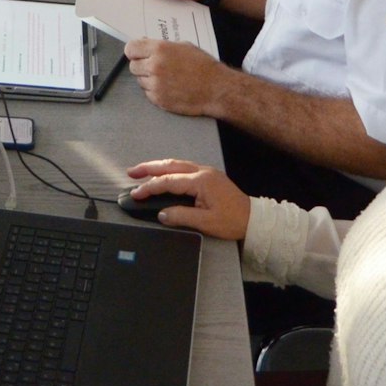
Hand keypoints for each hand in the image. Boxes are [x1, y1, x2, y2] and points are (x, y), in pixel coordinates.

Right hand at [123, 161, 250, 240]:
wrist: (254, 219)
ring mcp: (206, 172)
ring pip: (176, 163)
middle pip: (170, 165)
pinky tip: (163, 174)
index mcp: (200, 181)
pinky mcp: (209, 176)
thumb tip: (161, 214)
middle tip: (131, 172)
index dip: (149, 187)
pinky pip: (184, 167)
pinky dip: (169, 169)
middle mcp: (202, 171)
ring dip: (158, 166)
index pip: (168, 181)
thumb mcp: (205, 222)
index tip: (135, 194)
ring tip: (142, 171)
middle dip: (149, 168)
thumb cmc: (232, 221)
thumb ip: (181, 216)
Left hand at [124, 38, 224, 116]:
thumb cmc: (203, 66)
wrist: (216, 89)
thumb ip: (161, 45)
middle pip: (133, 66)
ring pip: (139, 80)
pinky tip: (169, 88)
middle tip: (154, 67)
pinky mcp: (158, 99)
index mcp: (159, 49)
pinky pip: (147, 93)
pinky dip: (155, 91)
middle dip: (141, 66)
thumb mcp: (183, 46)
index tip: (137, 53)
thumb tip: (145, 43)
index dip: (134, 51)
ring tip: (166, 78)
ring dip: (148, 79)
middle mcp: (154, 66)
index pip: (130, 48)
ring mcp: (155, 84)